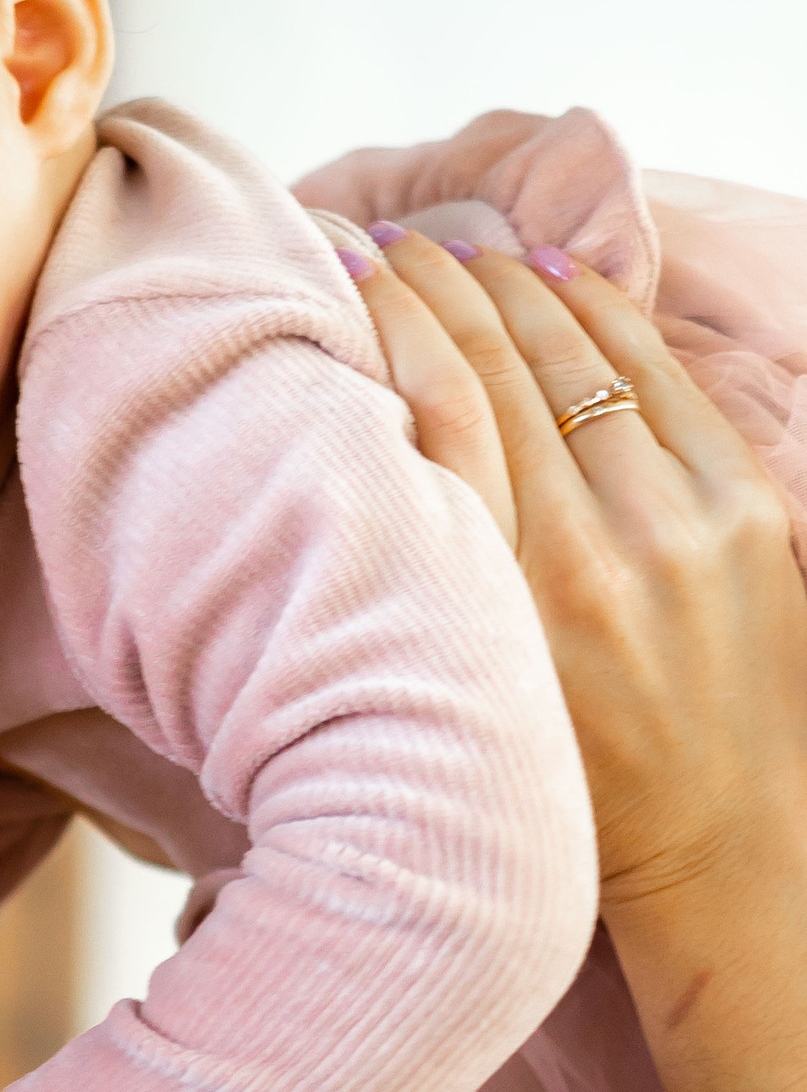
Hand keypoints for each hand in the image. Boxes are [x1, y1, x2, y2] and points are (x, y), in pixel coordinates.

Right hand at [344, 228, 806, 916]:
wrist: (720, 854)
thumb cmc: (568, 787)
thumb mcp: (471, 685)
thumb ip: (435, 572)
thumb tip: (375, 442)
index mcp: (512, 601)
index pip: (440, 406)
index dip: (389, 316)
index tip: (342, 265)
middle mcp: (598, 552)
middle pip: (501, 366)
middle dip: (437, 284)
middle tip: (384, 237)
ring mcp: (686, 523)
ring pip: (581, 357)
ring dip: (513, 286)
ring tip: (460, 249)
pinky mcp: (748, 510)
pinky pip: (664, 377)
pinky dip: (606, 314)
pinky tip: (557, 278)